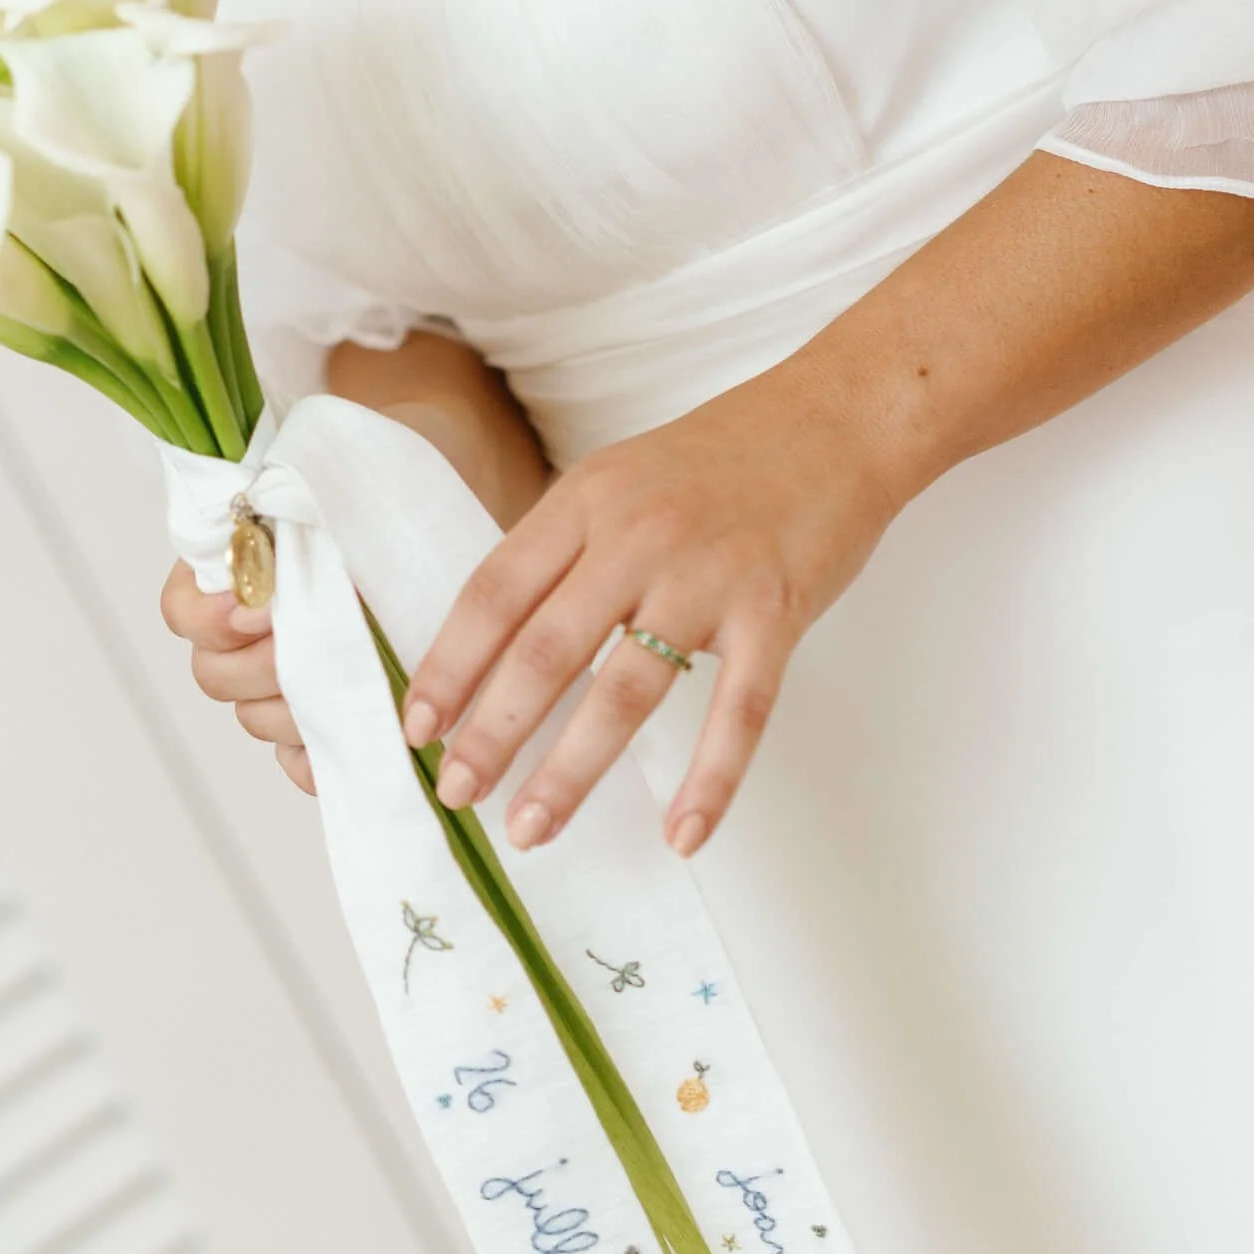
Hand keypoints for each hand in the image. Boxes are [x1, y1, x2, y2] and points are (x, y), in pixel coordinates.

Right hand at [159, 327, 550, 795]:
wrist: (460, 477)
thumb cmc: (392, 472)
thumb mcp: (346, 474)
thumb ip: (304, 510)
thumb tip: (286, 562)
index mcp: (236, 562)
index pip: (183, 609)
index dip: (209, 618)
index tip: (261, 610)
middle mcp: (252, 623)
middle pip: (215, 675)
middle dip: (259, 668)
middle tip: (308, 650)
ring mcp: (292, 671)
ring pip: (258, 719)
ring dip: (294, 709)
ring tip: (349, 684)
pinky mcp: (336, 711)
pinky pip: (305, 759)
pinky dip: (322, 759)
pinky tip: (356, 744)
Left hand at [396, 346, 904, 859]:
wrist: (836, 418)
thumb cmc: (724, 457)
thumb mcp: (622, 478)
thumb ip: (567, 547)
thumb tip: (501, 640)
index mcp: (588, 499)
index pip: (495, 591)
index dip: (449, 665)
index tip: (416, 729)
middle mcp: (637, 534)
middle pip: (544, 649)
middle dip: (491, 732)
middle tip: (456, 794)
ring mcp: (708, 574)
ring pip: (625, 690)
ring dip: (571, 770)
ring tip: (533, 828)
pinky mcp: (775, 610)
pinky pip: (738, 711)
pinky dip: (710, 780)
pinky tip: (684, 835)